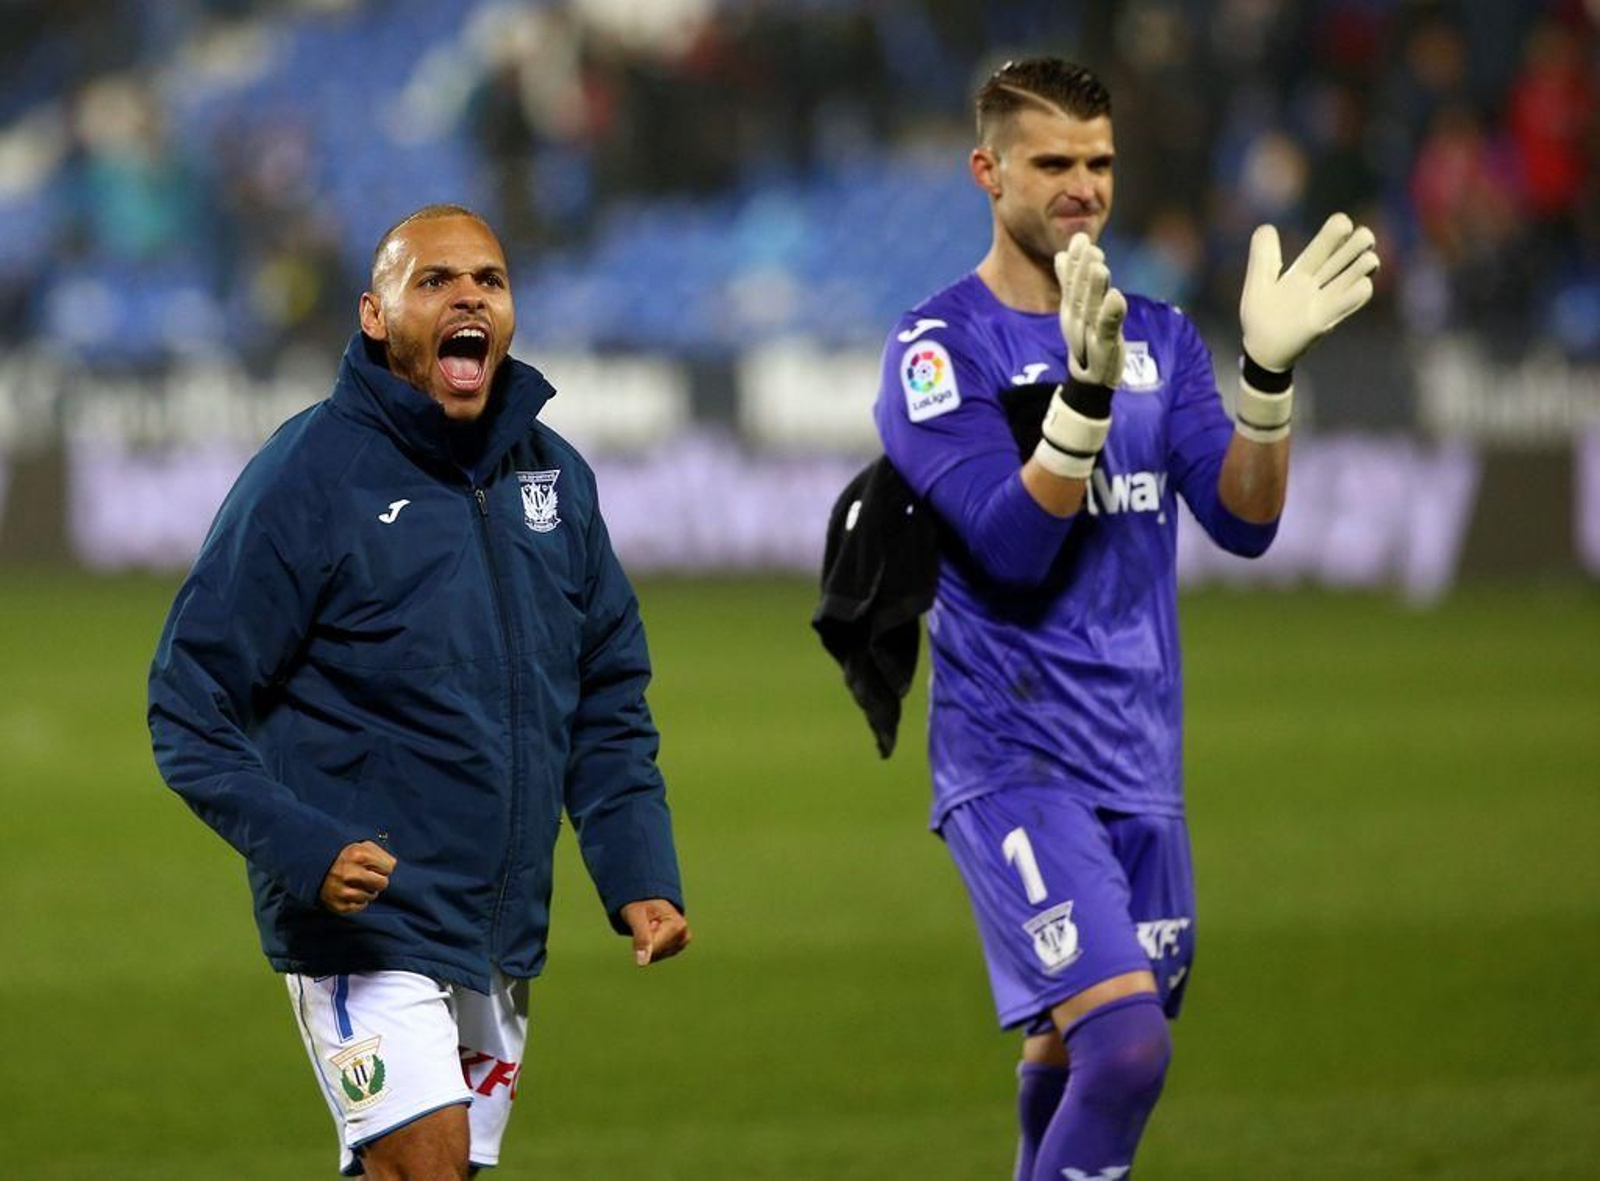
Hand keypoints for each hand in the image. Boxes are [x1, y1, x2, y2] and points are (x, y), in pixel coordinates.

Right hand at [319, 840, 395, 913]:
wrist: (313, 869)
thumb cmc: (343, 856)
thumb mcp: (360, 846)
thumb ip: (380, 853)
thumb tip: (393, 865)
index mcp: (357, 855)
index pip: (389, 867)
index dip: (382, 866)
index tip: (372, 864)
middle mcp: (349, 874)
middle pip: (383, 883)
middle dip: (377, 879)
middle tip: (366, 876)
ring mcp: (343, 891)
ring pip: (372, 896)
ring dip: (367, 890)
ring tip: (355, 883)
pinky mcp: (339, 906)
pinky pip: (361, 906)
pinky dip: (358, 900)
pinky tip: (350, 892)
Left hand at [620, 898, 690, 966]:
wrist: (649, 900)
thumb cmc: (641, 905)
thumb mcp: (636, 916)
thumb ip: (641, 938)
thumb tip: (642, 963)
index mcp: (678, 926)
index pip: (654, 947)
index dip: (641, 940)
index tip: (645, 923)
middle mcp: (684, 936)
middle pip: (654, 953)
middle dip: (644, 942)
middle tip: (646, 923)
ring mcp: (681, 944)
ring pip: (653, 957)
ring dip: (646, 944)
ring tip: (649, 926)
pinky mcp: (676, 949)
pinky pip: (655, 956)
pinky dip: (649, 947)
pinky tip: (653, 933)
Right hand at [1054, 232, 1126, 387]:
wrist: (1090, 379)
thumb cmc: (1088, 339)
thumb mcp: (1077, 310)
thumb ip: (1069, 282)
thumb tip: (1060, 255)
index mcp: (1071, 309)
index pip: (1071, 283)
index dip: (1074, 262)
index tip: (1080, 239)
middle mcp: (1076, 320)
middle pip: (1080, 293)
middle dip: (1083, 270)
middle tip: (1090, 247)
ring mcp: (1089, 335)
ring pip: (1091, 309)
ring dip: (1095, 288)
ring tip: (1100, 267)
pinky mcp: (1104, 348)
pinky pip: (1107, 329)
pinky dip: (1110, 314)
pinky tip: (1116, 297)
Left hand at [1239, 212, 1378, 372]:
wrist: (1261, 351)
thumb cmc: (1260, 316)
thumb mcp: (1257, 283)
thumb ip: (1262, 256)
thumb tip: (1268, 226)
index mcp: (1303, 270)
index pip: (1327, 242)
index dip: (1337, 230)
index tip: (1342, 223)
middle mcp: (1320, 282)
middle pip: (1350, 252)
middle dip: (1361, 240)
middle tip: (1363, 238)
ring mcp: (1327, 300)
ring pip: (1359, 273)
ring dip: (1365, 263)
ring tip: (1366, 261)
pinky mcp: (1327, 319)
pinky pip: (1354, 300)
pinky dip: (1360, 290)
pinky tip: (1360, 285)